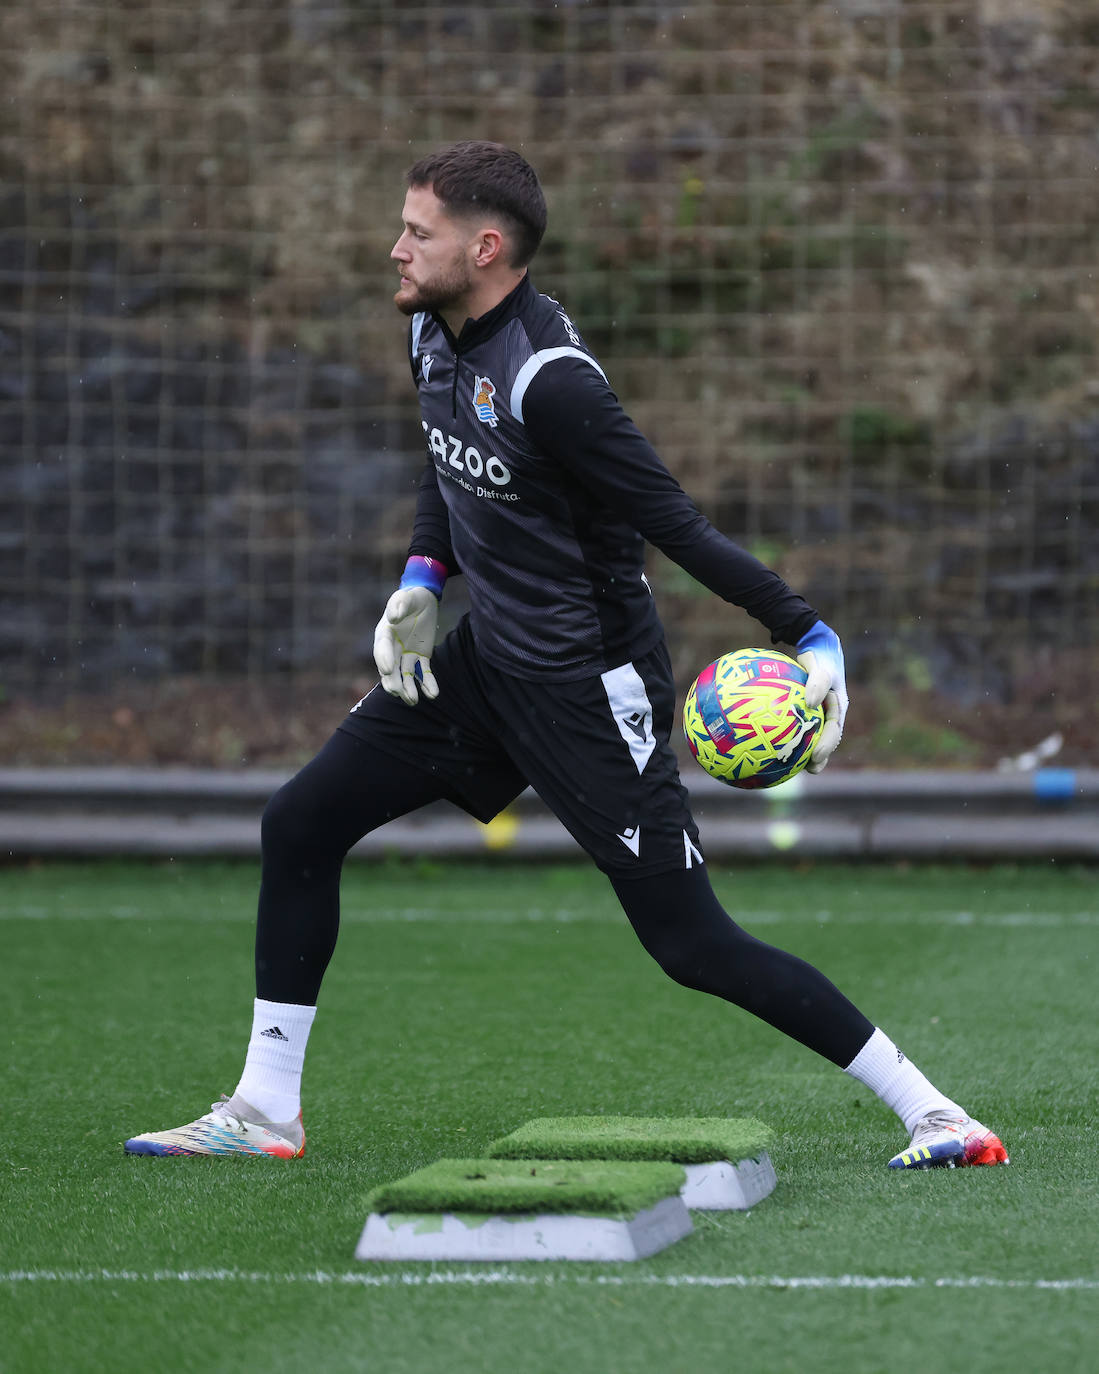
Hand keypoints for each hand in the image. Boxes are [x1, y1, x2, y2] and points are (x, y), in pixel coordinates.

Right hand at [372, 586, 439, 705]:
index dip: (383, 659)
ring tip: (413, 701)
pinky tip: (433, 694)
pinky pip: (423, 673)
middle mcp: (393, 648)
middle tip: (398, 692)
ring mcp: (406, 654)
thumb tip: (393, 616)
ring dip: (409, 689)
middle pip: (390, 668)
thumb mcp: (405, 596)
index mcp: (384, 633)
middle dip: (393, 681)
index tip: (386, 670)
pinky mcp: (421, 657)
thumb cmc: (411, 597)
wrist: (425, 599)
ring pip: (405, 675)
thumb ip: (399, 604)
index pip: (382, 648)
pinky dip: (427, 683)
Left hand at [796, 621, 847, 772]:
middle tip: (810, 769)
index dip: (826, 746)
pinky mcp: (805, 710)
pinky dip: (787, 734)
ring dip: (804, 750)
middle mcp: (828, 713)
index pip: (834, 732)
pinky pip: (796, 724)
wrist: (815, 646)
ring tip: (792, 766)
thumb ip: (818, 682)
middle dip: (819, 756)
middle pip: (825, 740)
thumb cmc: (819, 657)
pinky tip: (770, 742)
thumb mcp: (822, 667)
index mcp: (837, 708)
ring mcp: (817, 712)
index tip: (816, 756)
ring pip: (811, 735)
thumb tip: (809, 703)